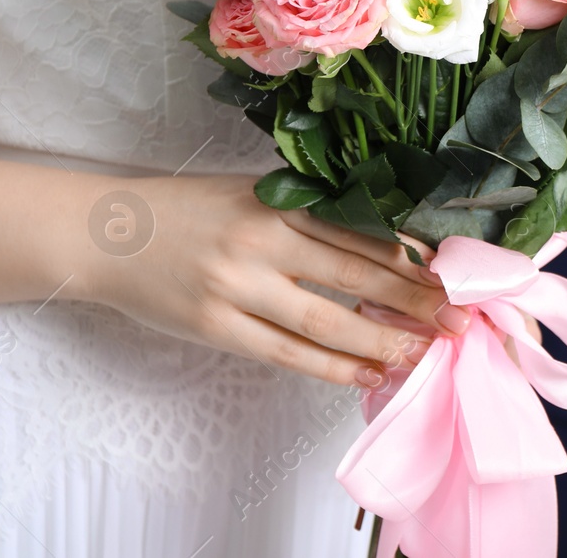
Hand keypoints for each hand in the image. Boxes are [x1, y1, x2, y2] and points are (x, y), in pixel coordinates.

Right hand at [74, 175, 468, 386]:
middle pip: (356, 275)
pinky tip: (367, 374)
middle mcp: (264, 240)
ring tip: (423, 353)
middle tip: (459, 319)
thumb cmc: (191, 210)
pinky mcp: (215, 326)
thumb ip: (311, 211)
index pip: (363, 230)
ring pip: (327, 320)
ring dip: (382, 340)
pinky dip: (331, 368)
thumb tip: (388, 241)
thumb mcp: (254, 192)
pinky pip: (285, 353)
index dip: (414, 256)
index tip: (455, 274)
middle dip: (414, 301)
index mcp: (279, 201)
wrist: (107, 233)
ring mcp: (238, 286)